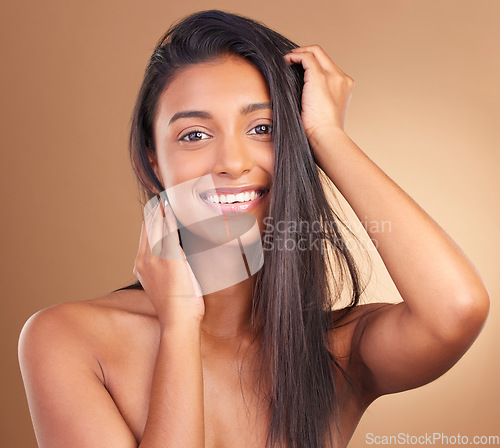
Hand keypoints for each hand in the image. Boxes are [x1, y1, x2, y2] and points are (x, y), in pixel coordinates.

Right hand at [133, 197, 204, 328]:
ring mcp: (155, 257)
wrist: (177, 322)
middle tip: (161, 198)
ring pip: (155, 226)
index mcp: (141, 266)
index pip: (144, 235)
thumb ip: (162, 271)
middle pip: (147, 227)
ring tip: (165, 198)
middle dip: (154, 212)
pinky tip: (171, 207)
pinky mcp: (169, 257)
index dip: (150, 220)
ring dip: (161, 210)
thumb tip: (172, 263)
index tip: (156, 208)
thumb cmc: (175, 308)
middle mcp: (144, 259)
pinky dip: (169, 217)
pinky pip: (168, 231)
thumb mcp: (162, 286)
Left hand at [283, 45, 353, 149]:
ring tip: (286, 61)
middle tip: (289, 62)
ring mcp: (332, 76)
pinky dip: (294, 56)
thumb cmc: (322, 133)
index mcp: (344, 86)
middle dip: (304, 54)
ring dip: (298, 53)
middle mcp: (341, 78)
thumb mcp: (323, 113)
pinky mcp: (320, 77)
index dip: (311, 65)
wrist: (326, 137)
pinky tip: (285, 63)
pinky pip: (306, 56)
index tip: (297, 70)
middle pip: (322, 54)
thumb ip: (317, 100)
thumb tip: (301, 98)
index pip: (327, 66)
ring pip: (314, 51)